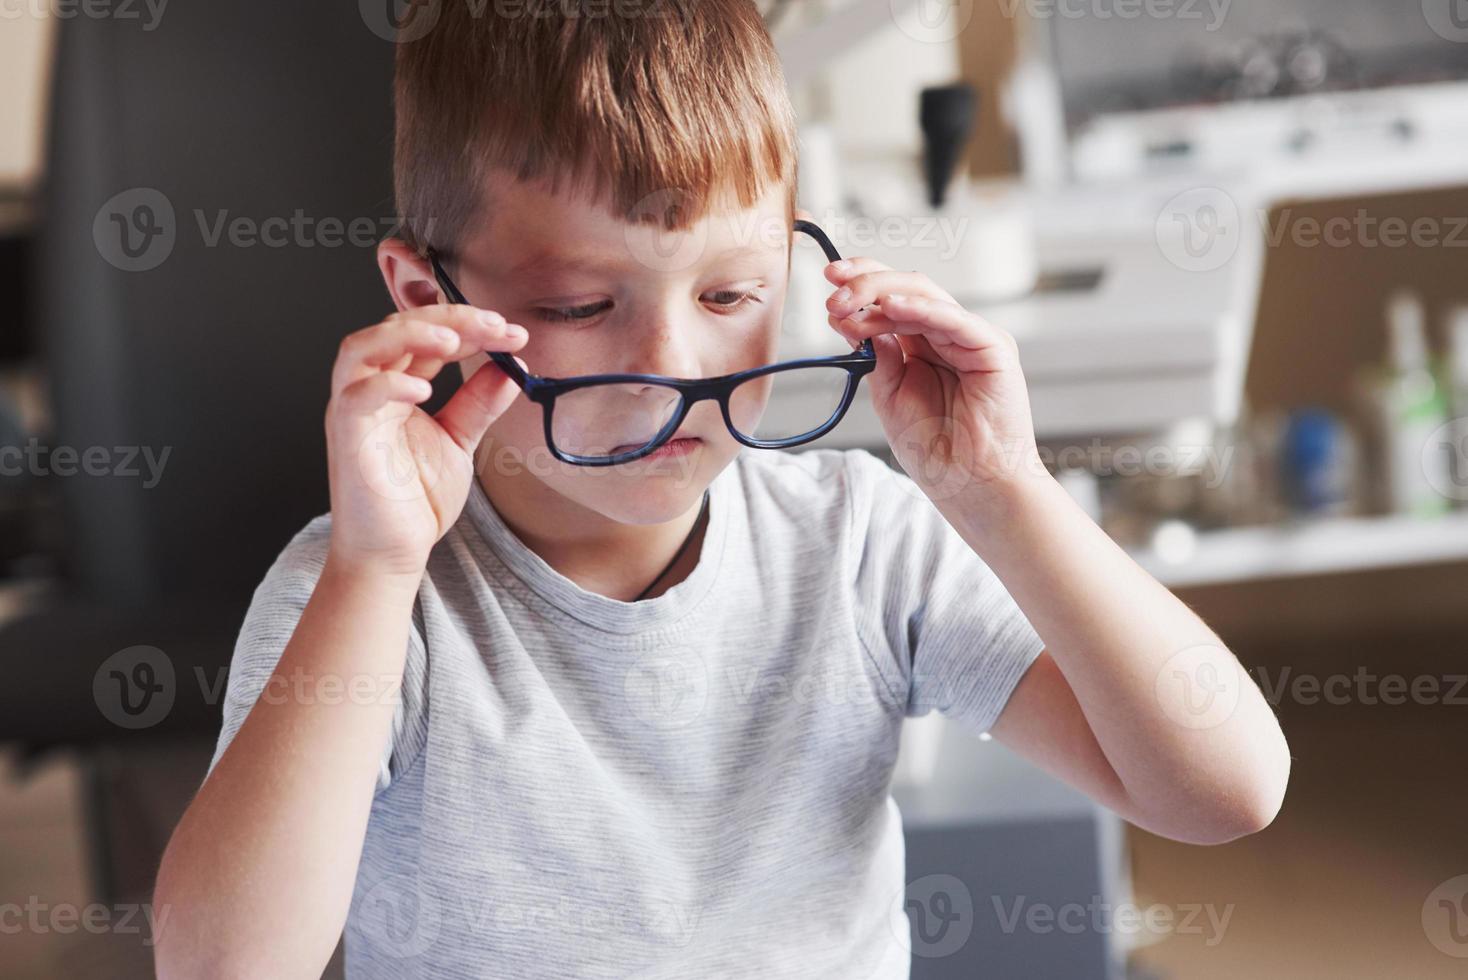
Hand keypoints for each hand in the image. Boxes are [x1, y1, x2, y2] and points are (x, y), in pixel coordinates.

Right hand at [325, 304, 527, 577]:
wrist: (393, 553)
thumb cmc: (414, 499)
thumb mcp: (459, 441)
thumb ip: (479, 403)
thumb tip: (511, 365)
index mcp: (395, 386)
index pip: (427, 336)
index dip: (469, 326)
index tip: (512, 333)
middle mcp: (369, 390)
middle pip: (397, 326)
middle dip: (450, 319)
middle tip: (496, 326)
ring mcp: (353, 411)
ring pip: (363, 346)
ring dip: (410, 332)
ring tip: (455, 338)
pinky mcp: (347, 439)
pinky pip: (356, 397)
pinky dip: (388, 384)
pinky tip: (424, 388)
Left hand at [824, 259, 1043, 499]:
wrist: (971, 486)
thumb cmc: (938, 450)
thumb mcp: (890, 397)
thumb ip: (878, 358)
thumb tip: (855, 321)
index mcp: (924, 344)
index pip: (892, 300)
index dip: (860, 286)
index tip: (828, 285)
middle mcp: (949, 334)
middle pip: (907, 289)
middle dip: (865, 284)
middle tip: (833, 290)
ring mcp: (972, 338)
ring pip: (925, 296)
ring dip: (881, 295)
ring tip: (848, 306)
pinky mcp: (993, 349)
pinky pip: (954, 320)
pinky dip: (922, 309)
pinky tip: (893, 306)